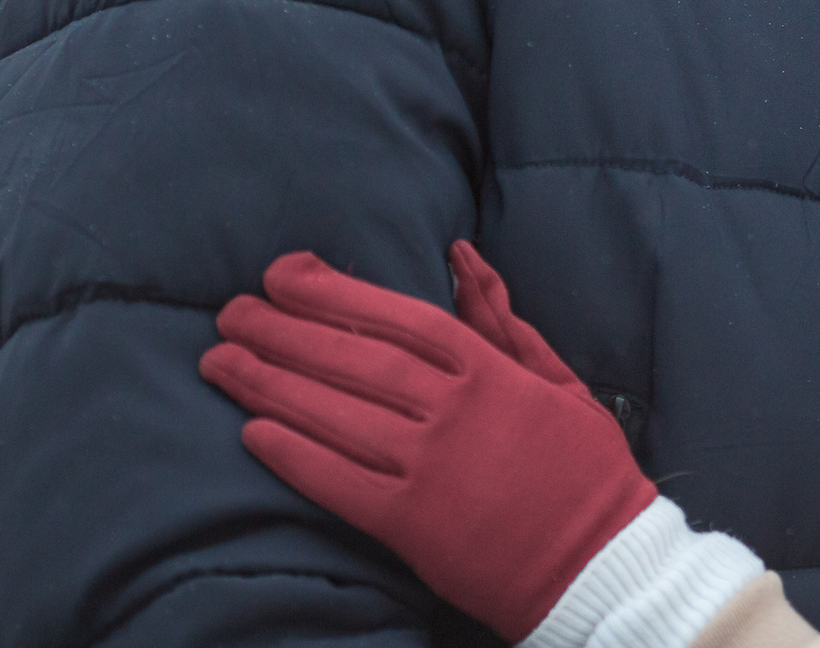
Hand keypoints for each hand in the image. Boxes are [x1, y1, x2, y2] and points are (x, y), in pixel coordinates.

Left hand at [200, 243, 658, 640]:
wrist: (598, 560)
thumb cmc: (581, 466)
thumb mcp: (556, 377)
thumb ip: (501, 318)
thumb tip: (460, 258)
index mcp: (490, 372)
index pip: (397, 318)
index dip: (335, 293)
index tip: (283, 274)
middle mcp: (454, 412)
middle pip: (353, 360)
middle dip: (284, 330)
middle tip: (232, 312)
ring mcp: (429, 468)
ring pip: (335, 415)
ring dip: (270, 385)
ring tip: (221, 361)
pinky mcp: (410, 524)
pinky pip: (338, 482)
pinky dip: (293, 456)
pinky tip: (253, 432)